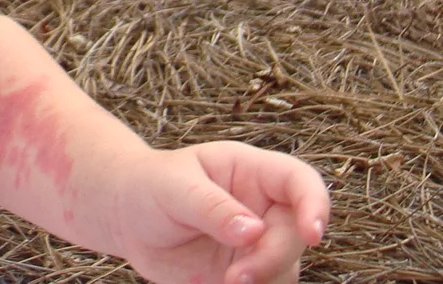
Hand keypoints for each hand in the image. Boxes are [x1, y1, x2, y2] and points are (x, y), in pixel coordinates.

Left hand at [106, 141, 327, 283]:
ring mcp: (258, 244)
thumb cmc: (149, 187)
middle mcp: (263, 208)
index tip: (311, 235)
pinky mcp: (246, 274)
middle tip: (235, 278)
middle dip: (273, 259)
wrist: (127, 218)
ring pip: (285, 270)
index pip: (300, 181)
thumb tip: (254, 232)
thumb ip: (212, 207)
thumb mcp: (173, 187)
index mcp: (251, 170)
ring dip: (262, 282)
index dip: (315, 205)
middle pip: (295, 234)